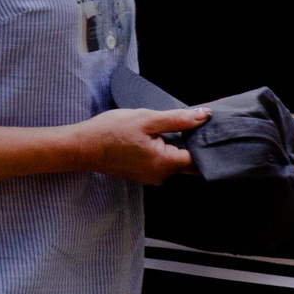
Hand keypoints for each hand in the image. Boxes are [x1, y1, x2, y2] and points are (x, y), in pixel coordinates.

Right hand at [76, 105, 207, 184]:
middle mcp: (161, 176)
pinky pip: (162, 161)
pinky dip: (165, 149)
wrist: (81, 146)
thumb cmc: (110, 132)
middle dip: (193, 142)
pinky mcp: (144, 173)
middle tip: (191, 122)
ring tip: (169, 127)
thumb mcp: (146, 119)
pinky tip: (157, 136)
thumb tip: (204, 116)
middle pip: (190, 160)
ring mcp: (152, 176)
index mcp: (165, 164)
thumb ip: (178, 119)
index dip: (208, 141)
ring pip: (176, 160)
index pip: (200, 158)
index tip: (211, 127)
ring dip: (177, 144)